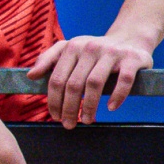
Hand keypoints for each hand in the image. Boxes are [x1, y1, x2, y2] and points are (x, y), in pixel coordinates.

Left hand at [27, 30, 153, 126]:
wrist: (131, 39)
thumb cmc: (95, 51)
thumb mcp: (71, 49)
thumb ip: (49, 60)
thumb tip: (31, 75)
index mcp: (73, 47)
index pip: (57, 78)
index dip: (54, 100)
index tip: (55, 116)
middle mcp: (90, 48)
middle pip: (74, 84)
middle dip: (69, 108)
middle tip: (68, 124)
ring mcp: (112, 53)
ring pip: (95, 83)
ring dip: (89, 106)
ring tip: (86, 120)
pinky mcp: (132, 59)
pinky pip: (123, 81)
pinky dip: (116, 96)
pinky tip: (110, 108)